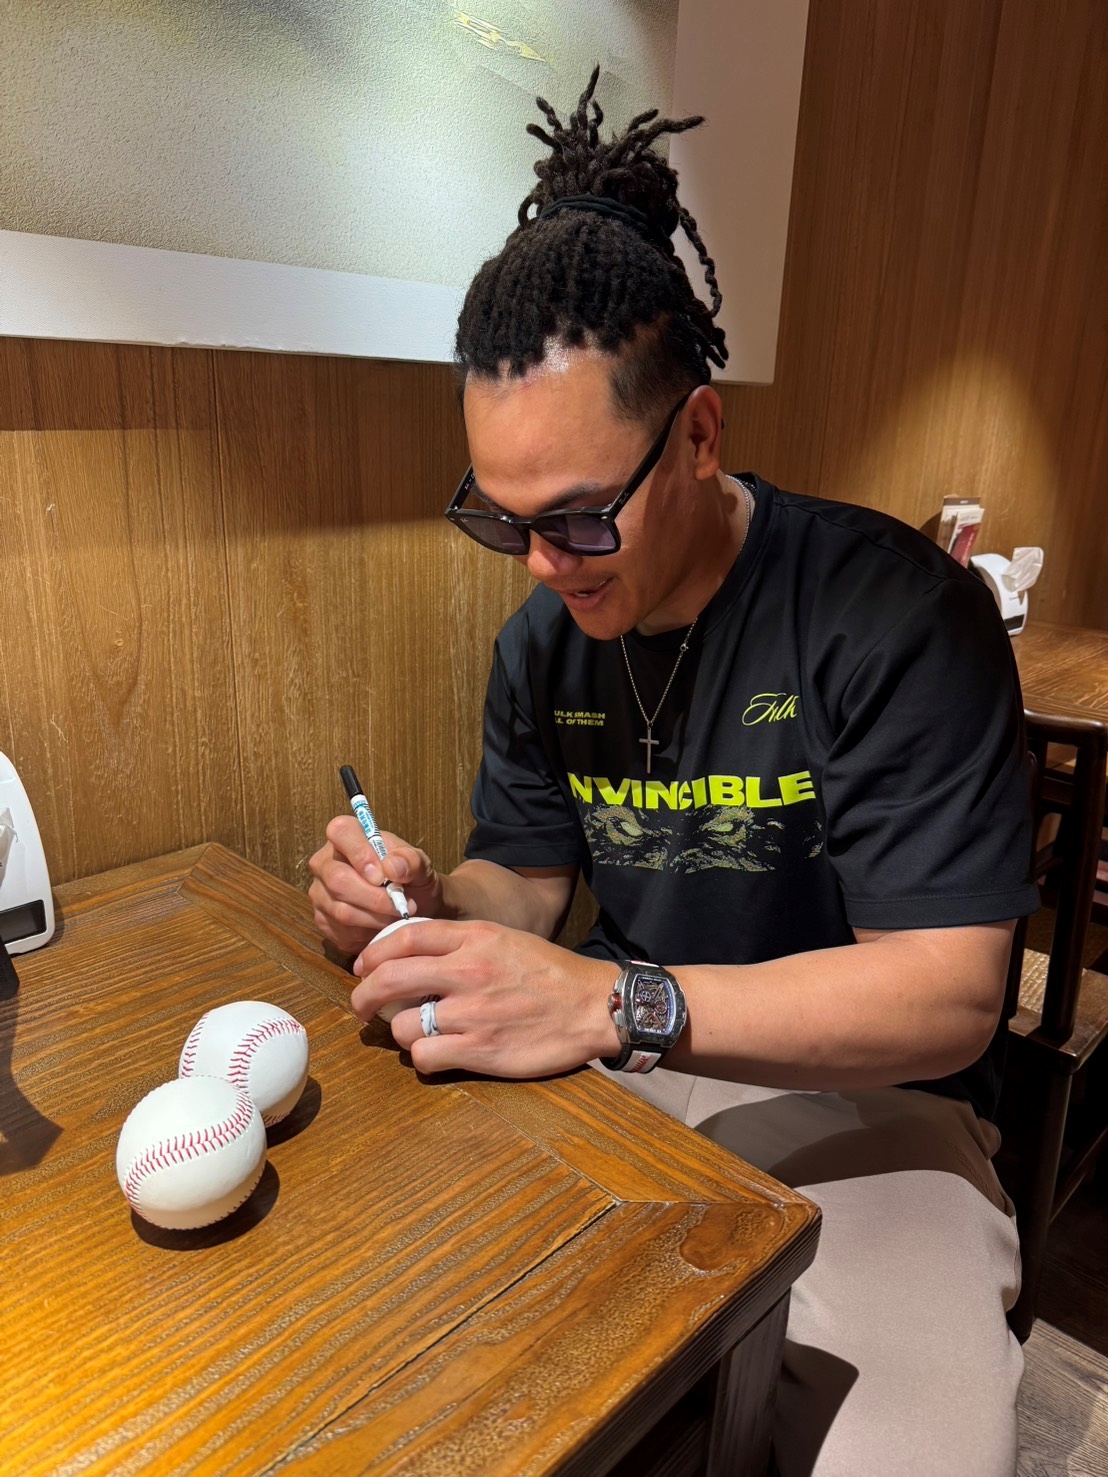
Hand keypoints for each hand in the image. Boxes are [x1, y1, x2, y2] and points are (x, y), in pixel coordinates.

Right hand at [307, 815, 443, 956]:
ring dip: (376, 918)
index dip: (361, 854)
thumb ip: (411, 861)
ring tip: (397, 916)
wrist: (411, 906)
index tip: (383, 876)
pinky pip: (342, 932)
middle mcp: (325, 862)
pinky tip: (382, 927)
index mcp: (347, 836)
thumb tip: (392, 866)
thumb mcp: (421, 865)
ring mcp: (320, 893)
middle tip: (401, 905)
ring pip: (342, 910)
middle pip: (338, 880)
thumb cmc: (412, 878)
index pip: (341, 831)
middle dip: (375, 898)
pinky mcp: (322, 921)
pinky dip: (368, 934)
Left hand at [350, 919, 620, 1078]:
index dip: (373, 954)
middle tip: (361, 1007)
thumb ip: (459, 942)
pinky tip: (437, 1053)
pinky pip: (424, 1057)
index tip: (364, 968)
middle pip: (389, 979)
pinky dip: (423, 1058)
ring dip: (401, 1032)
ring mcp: (473, 1012)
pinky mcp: (481, 1050)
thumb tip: (408, 951)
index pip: (404, 936)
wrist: (593, 1006)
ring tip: (417, 1033)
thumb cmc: (548, 973)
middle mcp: (468, 971)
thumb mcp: (504, 939)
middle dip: (364, 996)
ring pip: (402, 1025)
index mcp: (474, 938)